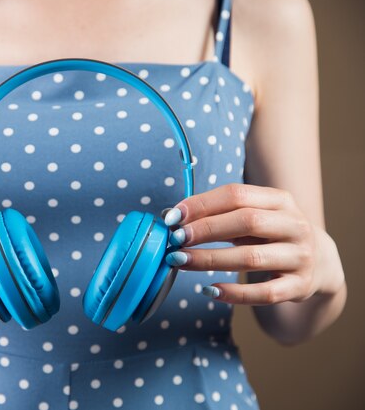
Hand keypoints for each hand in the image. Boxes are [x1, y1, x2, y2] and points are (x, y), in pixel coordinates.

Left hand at [161, 183, 331, 304]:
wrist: (317, 262)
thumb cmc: (269, 234)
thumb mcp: (253, 216)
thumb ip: (218, 214)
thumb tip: (172, 217)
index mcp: (280, 200)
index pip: (237, 195)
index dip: (202, 204)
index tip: (173, 217)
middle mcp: (294, 225)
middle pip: (247, 222)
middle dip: (206, 230)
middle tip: (176, 239)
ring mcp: (300, 257)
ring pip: (251, 258)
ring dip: (210, 260)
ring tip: (180, 261)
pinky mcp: (299, 287)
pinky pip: (263, 293)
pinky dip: (234, 294)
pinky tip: (209, 290)